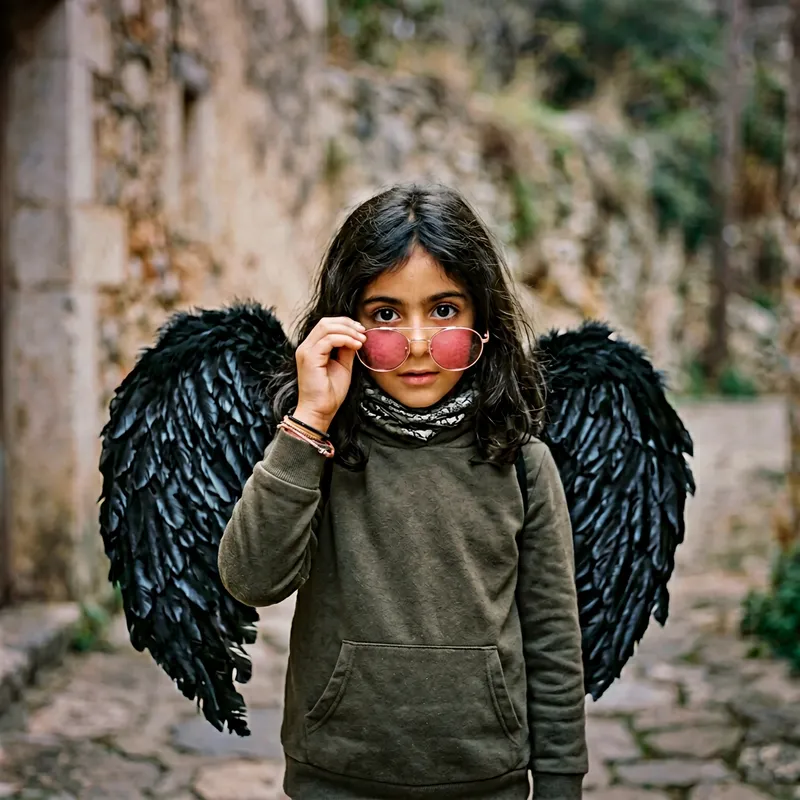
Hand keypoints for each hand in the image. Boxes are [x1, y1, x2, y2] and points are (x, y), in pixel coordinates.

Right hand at [294, 317, 365, 432]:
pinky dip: (345, 339)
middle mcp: (306, 347)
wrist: (320, 411)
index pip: (326, 325)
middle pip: (325, 322)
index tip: (361, 330)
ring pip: (326, 327)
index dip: (345, 324)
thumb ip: (346, 350)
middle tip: (363, 332)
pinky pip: (329, 340)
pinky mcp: (309, 358)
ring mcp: (306, 351)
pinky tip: (356, 346)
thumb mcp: (343, 366)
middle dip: (347, 323)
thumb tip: (356, 337)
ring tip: (361, 340)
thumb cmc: (329, 393)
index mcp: (312, 348)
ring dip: (348, 331)